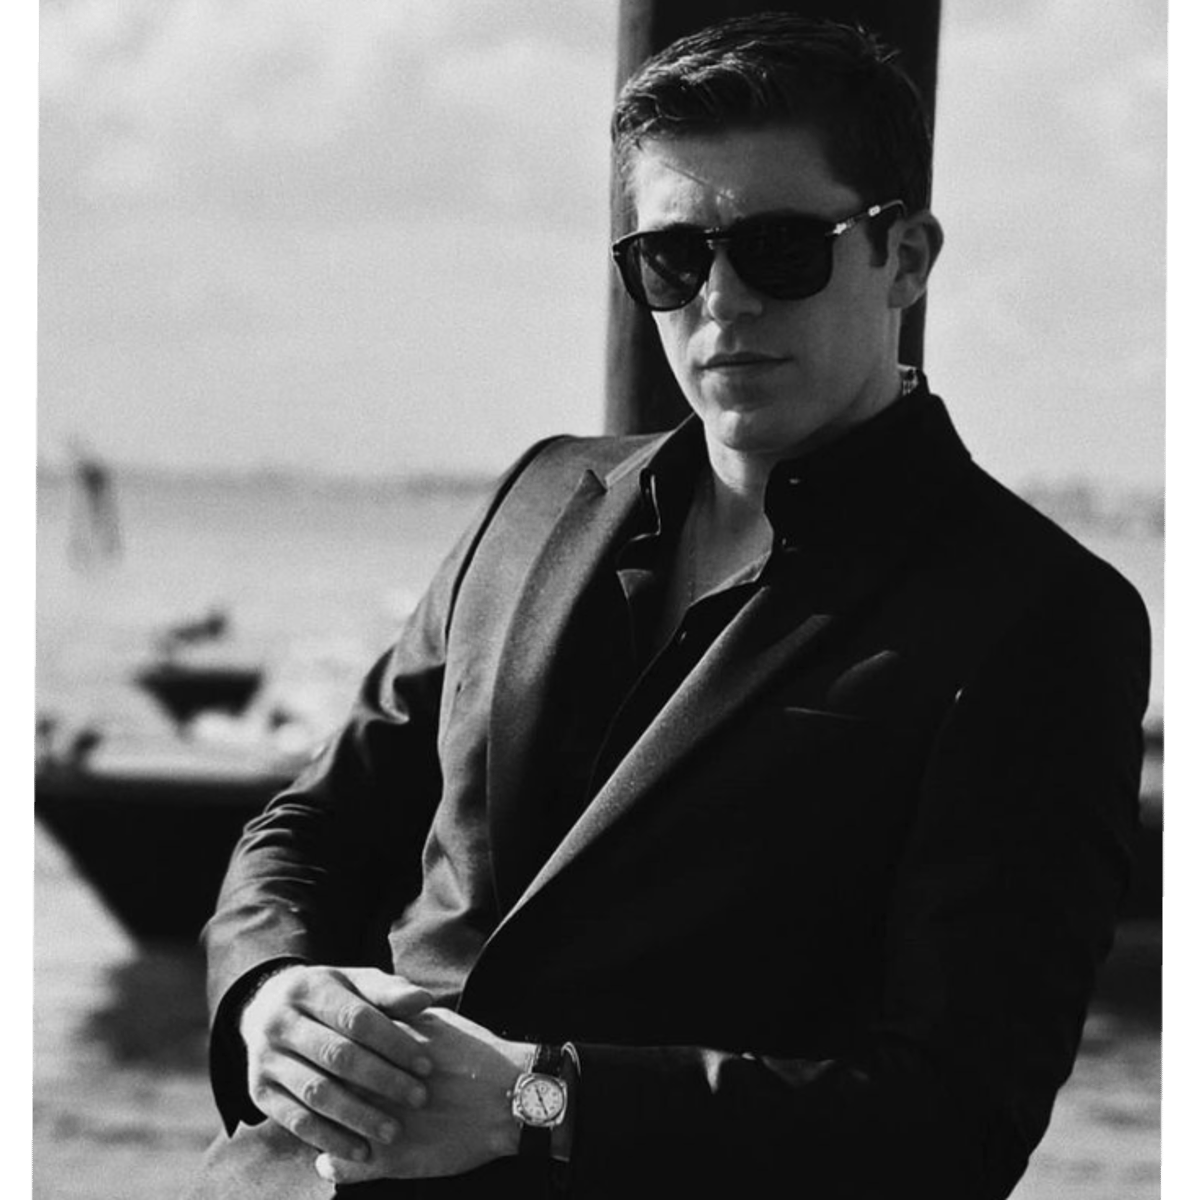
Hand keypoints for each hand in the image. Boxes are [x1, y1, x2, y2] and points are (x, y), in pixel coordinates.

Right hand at [240, 964, 433, 1161]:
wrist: (267, 1007)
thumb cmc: (331, 997)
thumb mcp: (356, 984)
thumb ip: (389, 992)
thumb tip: (424, 999)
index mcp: (309, 988)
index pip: (356, 1018)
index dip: (393, 1043)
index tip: (426, 1065)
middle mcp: (281, 1023)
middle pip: (336, 1055)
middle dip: (382, 1079)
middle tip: (419, 1098)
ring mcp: (266, 1059)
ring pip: (316, 1092)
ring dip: (358, 1115)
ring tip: (394, 1131)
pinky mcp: (259, 1093)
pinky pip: (296, 1121)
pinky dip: (330, 1138)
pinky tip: (361, 1151)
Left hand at [313, 1008, 530, 1185]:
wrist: (507, 1097)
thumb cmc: (474, 1056)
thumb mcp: (433, 1025)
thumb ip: (398, 1019)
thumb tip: (372, 1013)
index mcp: (382, 1052)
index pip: (331, 1051)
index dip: (318, 1056)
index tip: (313, 1059)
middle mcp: (374, 1086)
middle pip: (323, 1088)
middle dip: (312, 1090)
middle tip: (307, 1092)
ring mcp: (378, 1124)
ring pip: (326, 1129)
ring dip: (319, 1130)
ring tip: (319, 1129)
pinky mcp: (390, 1159)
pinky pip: (344, 1167)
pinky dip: (333, 1164)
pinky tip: (329, 1162)